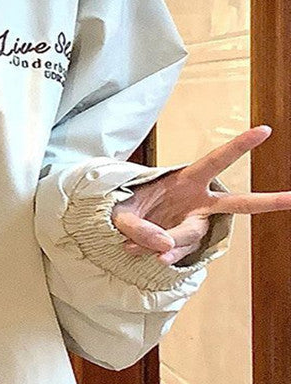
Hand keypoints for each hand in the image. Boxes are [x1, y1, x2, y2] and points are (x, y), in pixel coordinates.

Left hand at [110, 125, 290, 265]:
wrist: (115, 227)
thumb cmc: (123, 207)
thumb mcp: (121, 212)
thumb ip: (138, 227)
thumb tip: (165, 247)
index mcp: (185, 180)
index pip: (215, 161)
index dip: (238, 146)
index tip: (264, 130)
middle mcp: (196, 202)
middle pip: (237, 203)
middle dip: (268, 202)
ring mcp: (192, 224)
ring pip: (189, 236)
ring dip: (163, 241)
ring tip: (133, 243)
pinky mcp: (183, 244)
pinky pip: (175, 252)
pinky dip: (155, 253)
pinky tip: (137, 251)